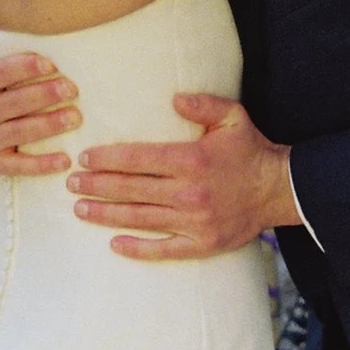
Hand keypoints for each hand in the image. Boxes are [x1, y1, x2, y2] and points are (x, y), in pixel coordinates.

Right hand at [0, 22, 78, 178]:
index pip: (1, 74)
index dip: (27, 67)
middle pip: (17, 103)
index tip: (51, 64)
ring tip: (75, 117)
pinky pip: (18, 166)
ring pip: (22, 132)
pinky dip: (42, 166)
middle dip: (47, 95)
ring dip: (51, 125)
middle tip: (72, 88)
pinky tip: (64, 161)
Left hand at [67, 95, 301, 260]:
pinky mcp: (202, 244)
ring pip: (139, 218)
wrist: (279, 190)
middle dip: (96, 185)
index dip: (108, 158)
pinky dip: (138, 249)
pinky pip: (163, 250)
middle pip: (131, 189)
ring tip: (80, 209)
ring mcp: (194, 222)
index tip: (84, 158)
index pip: (138, 159)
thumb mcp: (233, 117)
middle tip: (70, 183)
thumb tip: (173, 100)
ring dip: (106, 214)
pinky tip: (114, 244)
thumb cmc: (250, 151)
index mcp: (191, 160)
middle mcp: (188, 192)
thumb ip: (203, 105)